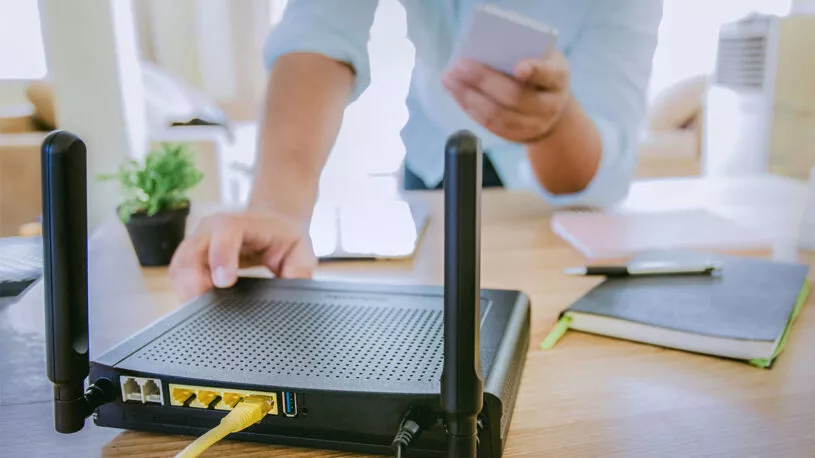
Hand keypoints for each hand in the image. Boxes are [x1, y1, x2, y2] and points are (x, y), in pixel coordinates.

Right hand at [169, 211, 316, 301]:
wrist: (272, 223)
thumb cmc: (284, 236)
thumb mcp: (301, 250)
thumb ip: (300, 271)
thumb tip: (296, 293)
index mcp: (241, 222)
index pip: (225, 231)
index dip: (221, 255)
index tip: (224, 282)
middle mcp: (212, 229)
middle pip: (191, 251)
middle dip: (193, 281)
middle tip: (204, 308)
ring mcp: (198, 242)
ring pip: (180, 266)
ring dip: (186, 290)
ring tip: (202, 313)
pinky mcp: (191, 257)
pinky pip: (179, 275)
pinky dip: (185, 292)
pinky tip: (199, 307)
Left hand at [442, 52, 570, 143]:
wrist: (552, 105)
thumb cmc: (540, 72)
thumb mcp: (541, 56)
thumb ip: (522, 53)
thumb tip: (484, 51)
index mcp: (558, 78)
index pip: (548, 74)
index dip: (535, 71)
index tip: (519, 68)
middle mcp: (550, 105)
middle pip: (515, 97)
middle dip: (483, 80)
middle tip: (459, 65)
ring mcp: (535, 125)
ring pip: (498, 115)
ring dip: (469, 96)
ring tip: (450, 79)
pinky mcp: (518, 137)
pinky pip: (491, 126)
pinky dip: (470, 108)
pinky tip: (457, 93)